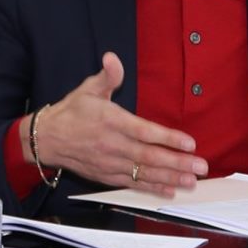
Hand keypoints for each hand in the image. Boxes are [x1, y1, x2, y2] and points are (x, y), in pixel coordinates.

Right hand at [32, 53, 208, 197]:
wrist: (47, 139)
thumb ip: (107, 76)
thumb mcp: (87, 89)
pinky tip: (169, 189)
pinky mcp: (106, 176)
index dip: (168, 138)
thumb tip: (113, 58)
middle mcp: (112, 145)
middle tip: (200, 166)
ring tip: (191, 181)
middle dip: (177, 162)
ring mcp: (109, 163)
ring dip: (170, 178)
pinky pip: (132, 184)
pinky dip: (152, 188)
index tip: (189, 143)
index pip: (144, 131)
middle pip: (149, 156)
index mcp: (110, 121)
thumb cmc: (71, 113)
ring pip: (144, 173)